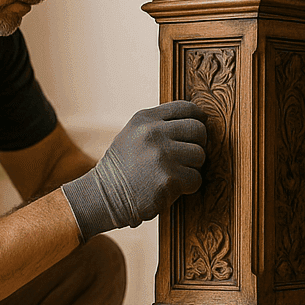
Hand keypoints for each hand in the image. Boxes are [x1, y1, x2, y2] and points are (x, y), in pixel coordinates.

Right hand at [61, 101, 207, 240]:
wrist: (104, 197)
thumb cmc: (123, 168)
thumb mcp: (133, 135)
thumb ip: (160, 126)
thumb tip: (198, 121)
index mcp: (145, 119)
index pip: (185, 108)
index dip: (198, 118)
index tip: (200, 128)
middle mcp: (153, 133)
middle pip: (198, 130)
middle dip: (198, 144)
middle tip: (187, 157)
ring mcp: (161, 155)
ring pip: (200, 155)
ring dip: (192, 167)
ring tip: (173, 174)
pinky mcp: (169, 179)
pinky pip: (195, 178)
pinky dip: (188, 186)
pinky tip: (171, 187)